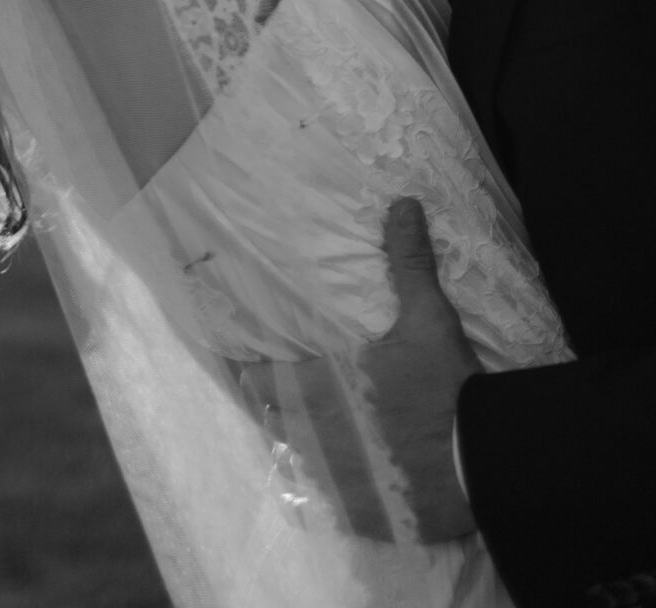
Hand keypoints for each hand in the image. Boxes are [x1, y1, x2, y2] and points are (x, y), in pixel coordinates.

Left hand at [240, 198, 481, 542]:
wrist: (480, 467)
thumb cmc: (444, 389)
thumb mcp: (428, 319)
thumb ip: (409, 262)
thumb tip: (402, 204)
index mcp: (320, 389)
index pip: (255, 377)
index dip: (241, 363)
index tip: (234, 352)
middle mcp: (314, 436)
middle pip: (268, 417)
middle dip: (267, 397)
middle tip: (272, 377)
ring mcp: (334, 480)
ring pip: (294, 456)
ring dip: (295, 434)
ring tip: (306, 416)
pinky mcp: (359, 510)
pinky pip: (327, 493)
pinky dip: (329, 474)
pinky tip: (344, 463)